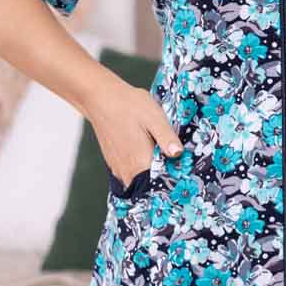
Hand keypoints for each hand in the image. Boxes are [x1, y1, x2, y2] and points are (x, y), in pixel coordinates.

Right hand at [83, 66, 182, 186]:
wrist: (101, 98)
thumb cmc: (129, 105)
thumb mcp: (155, 118)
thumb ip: (167, 138)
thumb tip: (179, 154)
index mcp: (140, 163)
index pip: (161, 184)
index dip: (174, 181)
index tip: (184, 176)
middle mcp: (128, 172)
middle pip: (150, 187)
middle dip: (163, 180)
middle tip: (176, 168)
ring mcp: (119, 170)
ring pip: (140, 182)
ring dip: (151, 176)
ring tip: (162, 161)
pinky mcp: (114, 164)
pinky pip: (131, 176)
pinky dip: (141, 171)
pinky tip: (147, 156)